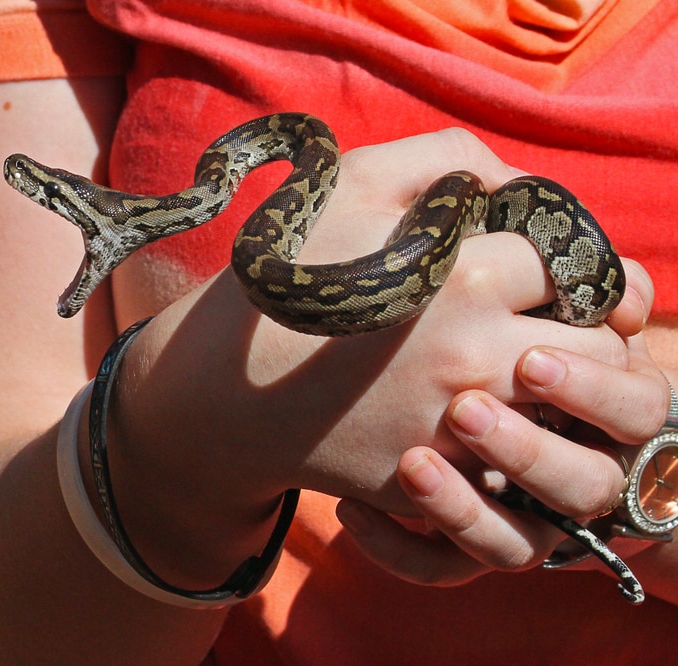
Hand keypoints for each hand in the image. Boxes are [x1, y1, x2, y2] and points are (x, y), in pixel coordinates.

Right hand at [104, 129, 635, 584]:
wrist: (218, 384)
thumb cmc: (288, 270)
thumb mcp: (356, 179)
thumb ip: (451, 158)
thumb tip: (515, 185)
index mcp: (470, 274)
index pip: (576, 260)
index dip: (562, 259)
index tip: (534, 266)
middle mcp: (477, 355)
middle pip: (599, 343)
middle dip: (585, 327)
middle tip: (546, 319)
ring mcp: (454, 428)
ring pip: (573, 417)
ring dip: (563, 391)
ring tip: (525, 368)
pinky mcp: (430, 479)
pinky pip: (513, 472)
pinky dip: (512, 445)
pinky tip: (478, 416)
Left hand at [335, 261, 669, 585]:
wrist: (421, 382)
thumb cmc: (497, 328)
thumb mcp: (536, 301)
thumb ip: (583, 287)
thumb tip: (626, 294)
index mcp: (607, 409)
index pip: (636, 410)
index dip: (593, 390)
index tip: (527, 361)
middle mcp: (573, 472)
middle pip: (585, 485)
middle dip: (528, 450)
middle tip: (462, 409)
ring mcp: (521, 517)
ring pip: (515, 545)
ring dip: (464, 507)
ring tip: (411, 463)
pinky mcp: (464, 543)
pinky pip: (441, 568)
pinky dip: (398, 548)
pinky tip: (352, 510)